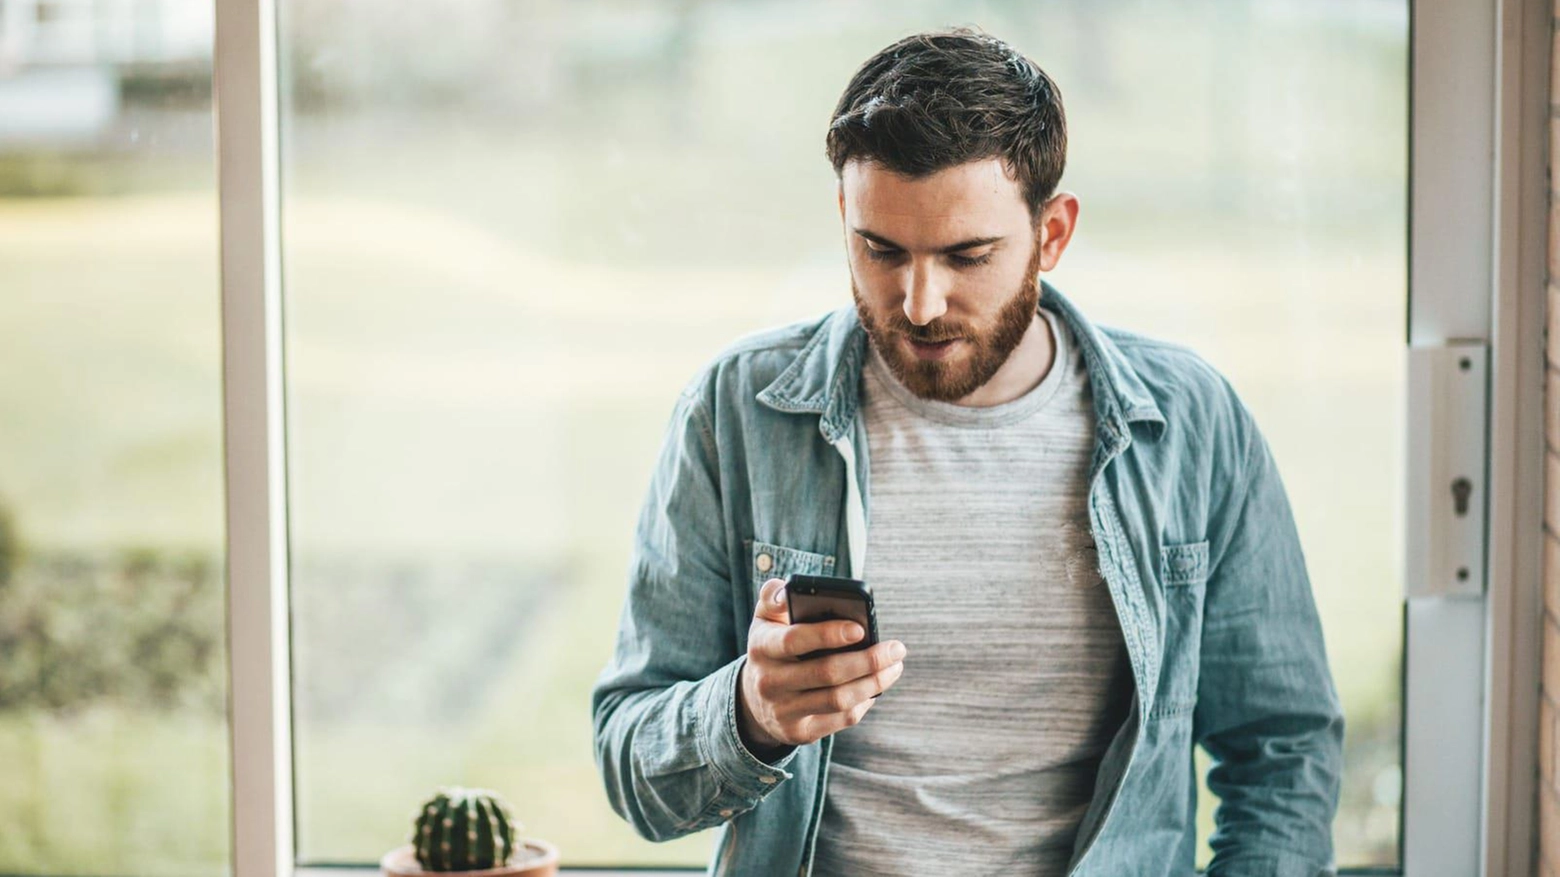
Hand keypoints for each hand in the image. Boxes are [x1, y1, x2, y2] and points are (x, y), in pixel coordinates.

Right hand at [736, 576, 907, 753]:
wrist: (754, 699)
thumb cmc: (772, 647)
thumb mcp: (765, 619)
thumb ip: (775, 597)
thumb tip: (789, 591)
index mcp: (762, 647)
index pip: (794, 640)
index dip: (828, 634)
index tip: (861, 628)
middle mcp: (769, 682)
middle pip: (826, 673)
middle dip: (868, 661)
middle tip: (897, 649)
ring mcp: (783, 711)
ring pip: (838, 699)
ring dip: (874, 683)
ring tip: (894, 667)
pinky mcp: (799, 732)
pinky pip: (840, 719)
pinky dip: (863, 702)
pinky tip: (875, 688)